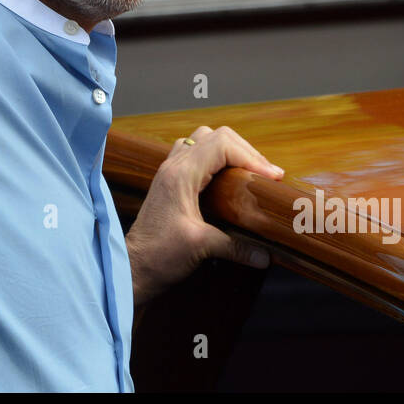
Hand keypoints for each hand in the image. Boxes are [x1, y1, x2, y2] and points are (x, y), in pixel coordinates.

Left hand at [126, 125, 283, 306]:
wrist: (132, 267)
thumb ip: (236, 247)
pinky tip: (226, 177)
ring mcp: (169, 171)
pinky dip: (215, 157)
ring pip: (203, 140)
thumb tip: (267, 255)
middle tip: (266, 174)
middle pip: (215, 136)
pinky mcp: (169, 181)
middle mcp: (173, 166)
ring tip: (250, 171)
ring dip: (230, 150)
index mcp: (180, 174)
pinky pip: (194, 153)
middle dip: (245, 151)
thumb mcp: (201, 248)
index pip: (222, 145)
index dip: (251, 156)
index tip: (271, 177)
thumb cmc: (159, 256)